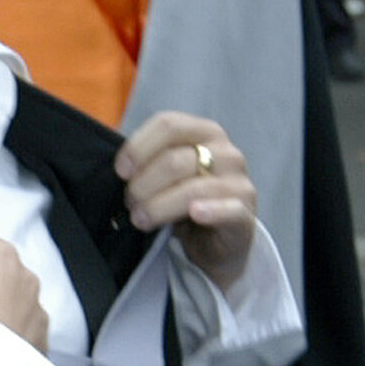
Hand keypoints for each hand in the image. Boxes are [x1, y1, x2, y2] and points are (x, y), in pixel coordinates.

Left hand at [118, 111, 258, 289]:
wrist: (218, 240)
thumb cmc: (186, 199)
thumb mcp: (168, 174)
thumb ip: (149, 161)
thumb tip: (119, 165)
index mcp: (205, 132)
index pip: (169, 125)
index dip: (138, 147)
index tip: (120, 172)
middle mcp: (226, 152)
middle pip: (174, 160)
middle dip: (143, 184)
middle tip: (130, 203)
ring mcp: (238, 182)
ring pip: (192, 188)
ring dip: (157, 206)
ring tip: (140, 219)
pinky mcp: (245, 214)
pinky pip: (228, 210)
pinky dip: (210, 211)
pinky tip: (194, 215)